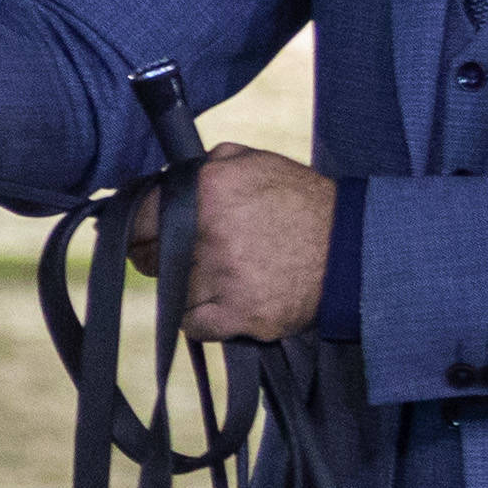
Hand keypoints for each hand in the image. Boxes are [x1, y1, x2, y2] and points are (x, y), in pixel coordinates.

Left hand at [134, 142, 336, 341]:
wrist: (350, 247)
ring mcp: (224, 278)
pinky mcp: (241, 315)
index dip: (136, 230)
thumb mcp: (253, 162)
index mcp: (206, 193)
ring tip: (222, 275)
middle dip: (157, 258)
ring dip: (187, 288)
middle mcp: (209, 235)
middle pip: (146, 259)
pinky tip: (227, 300)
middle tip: (187, 256)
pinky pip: (193, 325)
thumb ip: (203, 166)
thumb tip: (161, 181)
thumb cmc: (298, 202)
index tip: (138, 236)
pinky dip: (203, 318)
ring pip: (171, 293)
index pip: (136, 220)